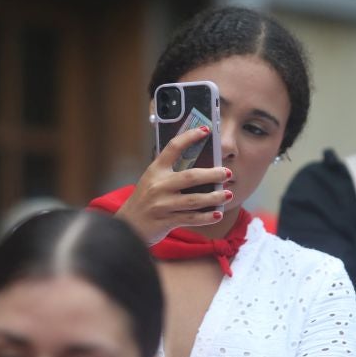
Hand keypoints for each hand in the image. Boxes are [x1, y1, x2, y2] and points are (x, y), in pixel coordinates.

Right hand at [116, 126, 229, 244]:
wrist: (127, 226)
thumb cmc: (145, 200)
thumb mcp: (152, 180)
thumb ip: (170, 171)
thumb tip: (200, 164)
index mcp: (155, 170)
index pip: (174, 147)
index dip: (190, 137)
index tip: (206, 130)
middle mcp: (159, 185)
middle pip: (191, 177)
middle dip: (213, 174)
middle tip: (227, 172)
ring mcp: (162, 204)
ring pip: (194, 200)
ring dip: (214, 197)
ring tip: (228, 194)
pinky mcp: (166, 221)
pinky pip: (191, 218)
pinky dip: (206, 217)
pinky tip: (217, 214)